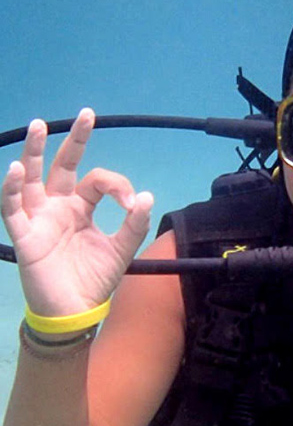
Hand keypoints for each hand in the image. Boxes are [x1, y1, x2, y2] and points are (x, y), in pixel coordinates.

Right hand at [1, 109, 152, 315]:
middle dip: (73, 140)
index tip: (132, 204)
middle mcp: (58, 207)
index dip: (118, 187)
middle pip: (62, 166)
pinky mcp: (25, 234)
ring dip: (32, 152)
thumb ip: (134, 226)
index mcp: (81, 209)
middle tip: (86, 115)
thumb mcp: (121, 251)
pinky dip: (12, 188)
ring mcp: (39, 218)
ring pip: (32, 178)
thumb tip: (147, 195)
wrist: (75, 311)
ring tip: (38, 125)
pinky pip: (13, 207)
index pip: (97, 182)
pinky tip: (16, 169)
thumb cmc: (93, 281)